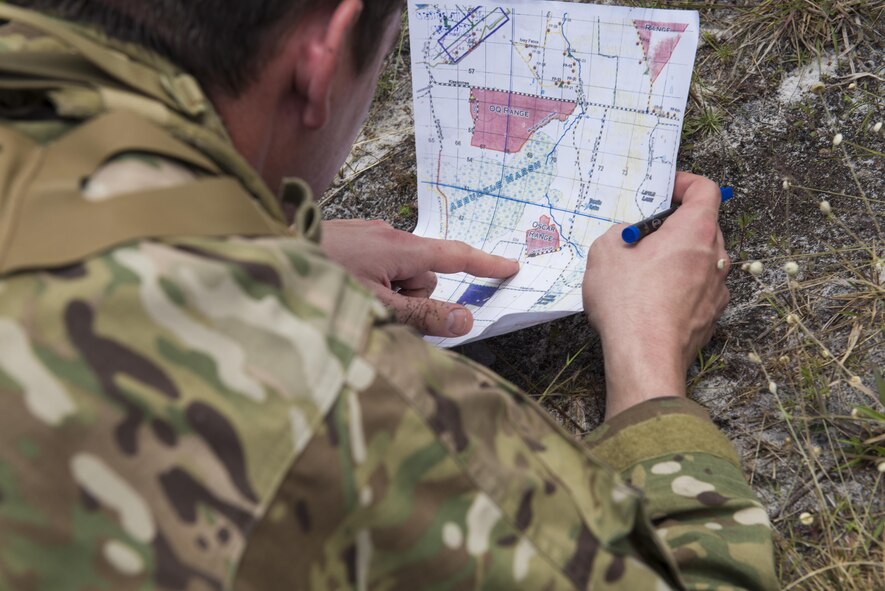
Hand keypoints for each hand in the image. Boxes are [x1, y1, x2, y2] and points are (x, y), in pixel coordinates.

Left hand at [322, 219, 518, 336]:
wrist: (262, 258)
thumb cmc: (318, 281)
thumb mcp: (374, 308)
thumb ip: (422, 318)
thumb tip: (466, 322)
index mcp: (398, 248)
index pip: (455, 256)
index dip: (485, 264)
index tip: (511, 267)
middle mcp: (386, 235)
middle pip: (422, 278)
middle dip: (410, 302)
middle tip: (378, 315)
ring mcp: (365, 237)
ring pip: (397, 278)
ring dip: (386, 298)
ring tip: (351, 304)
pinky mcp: (348, 243)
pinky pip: (377, 271)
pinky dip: (371, 288)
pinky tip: (342, 294)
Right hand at [583, 173, 729, 418]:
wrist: (644, 358)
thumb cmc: (628, 303)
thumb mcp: (605, 251)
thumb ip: (619, 234)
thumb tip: (628, 238)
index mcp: (695, 232)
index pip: (706, 190)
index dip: (684, 183)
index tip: (664, 190)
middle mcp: (716, 258)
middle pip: (704, 225)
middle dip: (675, 224)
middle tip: (644, 233)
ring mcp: (718, 290)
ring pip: (702, 259)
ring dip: (677, 257)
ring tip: (643, 269)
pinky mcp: (711, 316)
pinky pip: (699, 288)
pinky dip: (680, 285)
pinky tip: (653, 298)